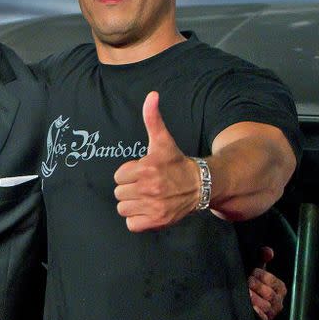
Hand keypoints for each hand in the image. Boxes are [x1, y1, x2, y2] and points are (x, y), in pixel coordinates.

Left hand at [113, 91, 199, 231]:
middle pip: (119, 193)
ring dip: (132, 205)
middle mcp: (149, 188)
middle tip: (145, 186)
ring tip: (146, 198)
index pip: (118, 176)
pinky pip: (132, 224)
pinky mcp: (157, 221)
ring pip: (123, 209)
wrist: (200, 185)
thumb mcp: (162, 140)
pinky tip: (148, 210)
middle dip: (129, 189)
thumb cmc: (176, 162)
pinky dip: (137, 220)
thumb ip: (152, 119)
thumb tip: (151, 95)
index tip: (142, 173)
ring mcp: (153, 206)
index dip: (129, 174)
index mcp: (146, 168)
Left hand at [248, 246, 286, 319]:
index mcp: (280, 288)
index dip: (261, 276)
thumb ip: (263, 258)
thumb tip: (268, 252)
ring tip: (245, 292)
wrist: (247, 303)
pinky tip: (249, 306)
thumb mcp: (259, 271)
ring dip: (254, 298)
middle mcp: (279, 301)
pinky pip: (262, 317)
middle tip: (246, 282)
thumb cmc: (255, 285)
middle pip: (269, 294)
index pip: (272, 280)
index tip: (251, 273)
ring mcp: (272, 312)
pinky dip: (256, 311)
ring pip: (265, 306)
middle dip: (256, 286)